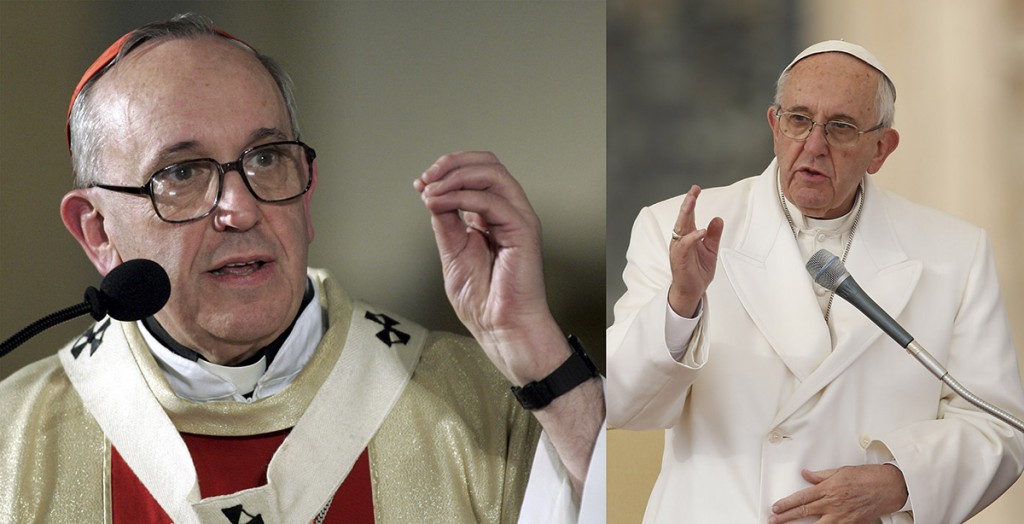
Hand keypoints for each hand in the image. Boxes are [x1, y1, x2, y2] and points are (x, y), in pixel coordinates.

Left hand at [414, 151, 560, 383]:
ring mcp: (517, 219)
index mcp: (492, 216)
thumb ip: (446, 221)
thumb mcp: (452, 252)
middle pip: (488, 163)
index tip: (420, 183)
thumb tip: (431, 193)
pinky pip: (492, 200)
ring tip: (431, 191)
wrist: (500, 328)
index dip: (447, 170)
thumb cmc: (483, 301)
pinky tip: (441, 203)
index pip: (476, 173)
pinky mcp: (523, 230)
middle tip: (426, 178)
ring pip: (492, 173)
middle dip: (451, 163)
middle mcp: (508, 212)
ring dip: (455, 176)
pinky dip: (461, 197)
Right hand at [669, 185, 722, 316]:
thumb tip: (717, 219)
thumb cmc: (698, 271)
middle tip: (693, 191)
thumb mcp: (711, 250)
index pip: (689, 215)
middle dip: (688, 203)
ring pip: (681, 227)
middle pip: (683, 217)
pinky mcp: (679, 258)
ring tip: (692, 201)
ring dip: (686, 214)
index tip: (696, 189)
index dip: (692, 201)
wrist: (692, 291)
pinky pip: (684, 245)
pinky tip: (701, 231)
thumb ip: (714, 235)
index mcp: (688, 236)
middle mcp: (681, 239)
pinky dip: (692, 237)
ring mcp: (679, 248)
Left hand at [769, 465, 908, 522]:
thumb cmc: (868, 477)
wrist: (890, 487)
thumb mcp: (841, 471)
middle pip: (804, 512)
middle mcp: (833, 503)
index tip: (775, 508)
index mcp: (828, 488)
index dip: (787, 504)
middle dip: (786, 517)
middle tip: (773, 520)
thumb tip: (806, 474)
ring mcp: (842, 516)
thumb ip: (821, 476)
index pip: (802, 498)